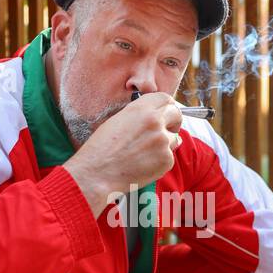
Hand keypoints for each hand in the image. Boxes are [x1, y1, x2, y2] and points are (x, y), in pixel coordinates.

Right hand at [62, 92, 182, 213]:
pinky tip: (143, 165)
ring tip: (144, 153)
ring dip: (165, 144)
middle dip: (173, 122)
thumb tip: (156, 119)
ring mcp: (162, 141)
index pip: (166, 98)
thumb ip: (140, 116)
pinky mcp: (166, 160)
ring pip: (174, 139)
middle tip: (164, 131)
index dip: (166, 107)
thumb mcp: (118, 120)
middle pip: (176, 115)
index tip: (164, 114)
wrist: (97, 173)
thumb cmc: (101, 148)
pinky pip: (169, 158)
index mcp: (141, 108)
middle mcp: (155, 121)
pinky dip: (160, 162)